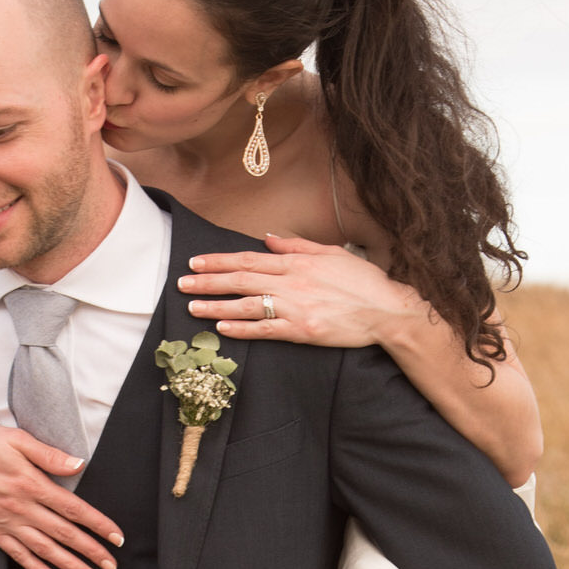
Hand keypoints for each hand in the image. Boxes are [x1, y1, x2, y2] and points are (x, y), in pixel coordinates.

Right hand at [0, 420, 121, 568]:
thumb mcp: (15, 439)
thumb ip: (48, 455)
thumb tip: (79, 465)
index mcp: (30, 483)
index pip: (73, 509)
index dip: (98, 524)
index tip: (116, 537)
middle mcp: (20, 508)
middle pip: (64, 534)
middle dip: (91, 551)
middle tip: (112, 566)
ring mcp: (5, 523)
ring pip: (44, 550)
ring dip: (70, 566)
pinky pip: (18, 556)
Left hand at [178, 234, 439, 351]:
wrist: (387, 311)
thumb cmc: (363, 282)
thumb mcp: (332, 254)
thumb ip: (298, 245)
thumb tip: (269, 238)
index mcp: (298, 262)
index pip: (249, 259)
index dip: (220, 260)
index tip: (196, 261)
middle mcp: (292, 282)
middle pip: (241, 279)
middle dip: (208, 281)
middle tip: (181, 283)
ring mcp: (296, 307)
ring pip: (247, 304)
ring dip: (216, 305)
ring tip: (192, 307)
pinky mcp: (302, 331)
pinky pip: (265, 329)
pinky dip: (242, 329)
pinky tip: (222, 329)